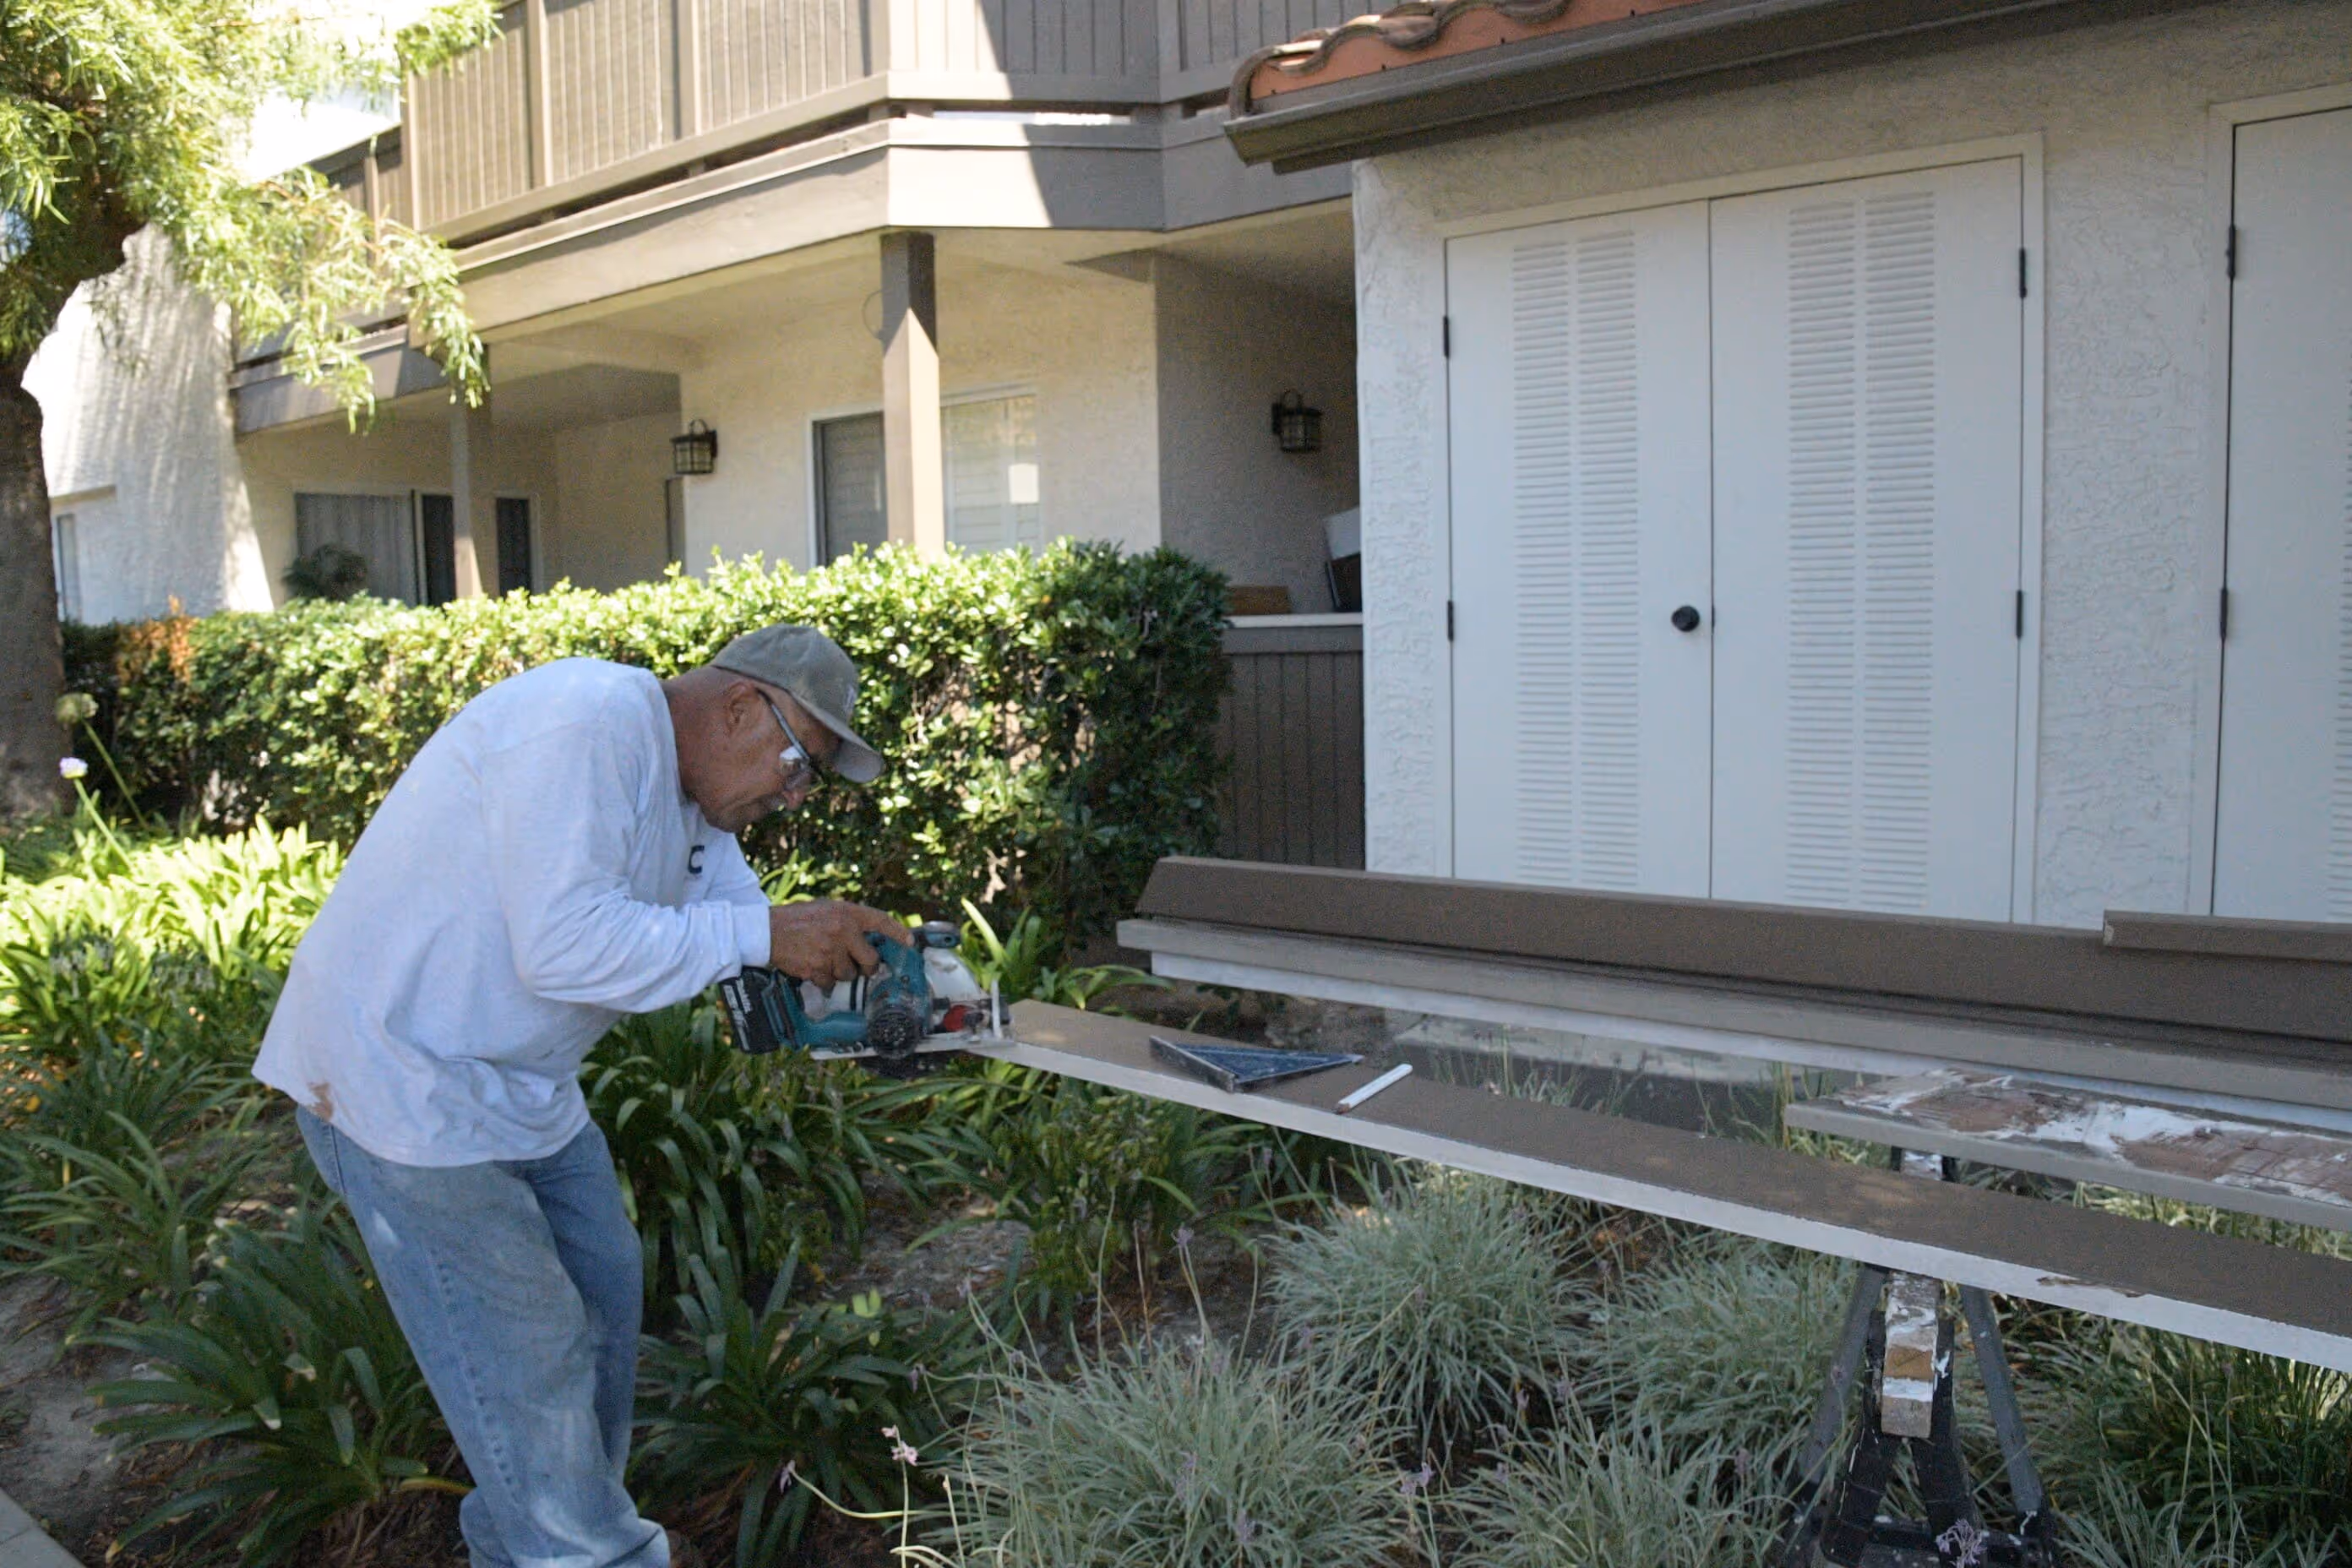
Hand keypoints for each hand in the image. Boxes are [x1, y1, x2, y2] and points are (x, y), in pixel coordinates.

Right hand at [767, 900, 910, 985]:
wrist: (767, 931)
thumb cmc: (797, 919)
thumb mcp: (825, 909)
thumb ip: (847, 920)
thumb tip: (868, 938)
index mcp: (846, 913)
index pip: (880, 921)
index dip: (897, 933)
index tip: (909, 943)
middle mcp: (843, 931)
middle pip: (870, 960)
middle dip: (867, 967)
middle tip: (862, 967)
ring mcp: (831, 952)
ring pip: (849, 974)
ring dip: (840, 973)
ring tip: (825, 961)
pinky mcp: (818, 969)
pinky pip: (830, 983)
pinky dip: (824, 981)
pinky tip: (813, 969)